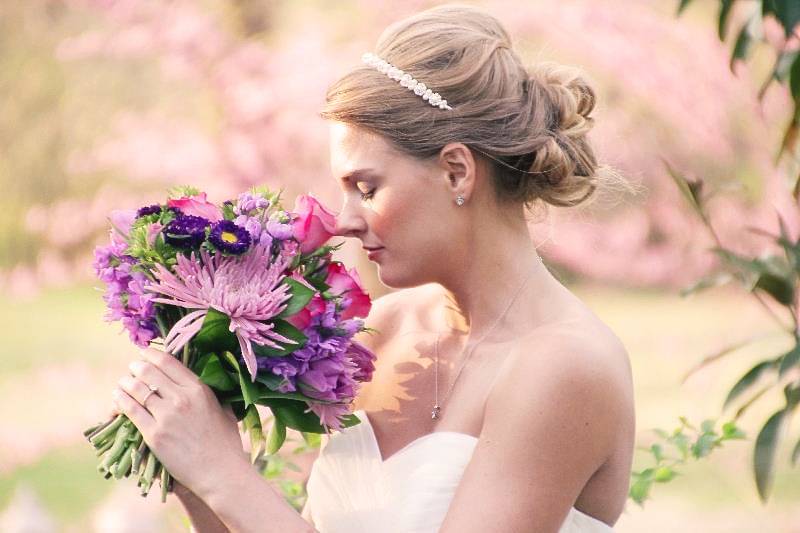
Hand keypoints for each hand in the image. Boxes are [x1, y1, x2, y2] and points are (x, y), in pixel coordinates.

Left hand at [111, 347, 248, 496]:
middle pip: (148, 372)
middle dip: (136, 367)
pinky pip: (130, 411)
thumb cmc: (225, 442)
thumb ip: (209, 394)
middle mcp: (181, 398)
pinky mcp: (153, 435)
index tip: (144, 354)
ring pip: (136, 389)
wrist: (220, 471)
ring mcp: (166, 416)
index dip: (151, 354)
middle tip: (131, 368)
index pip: (168, 362)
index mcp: (198, 389)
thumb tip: (199, 383)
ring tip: (122, 383)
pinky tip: (117, 398)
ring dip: (125, 383)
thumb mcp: (223, 408)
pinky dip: (120, 401)